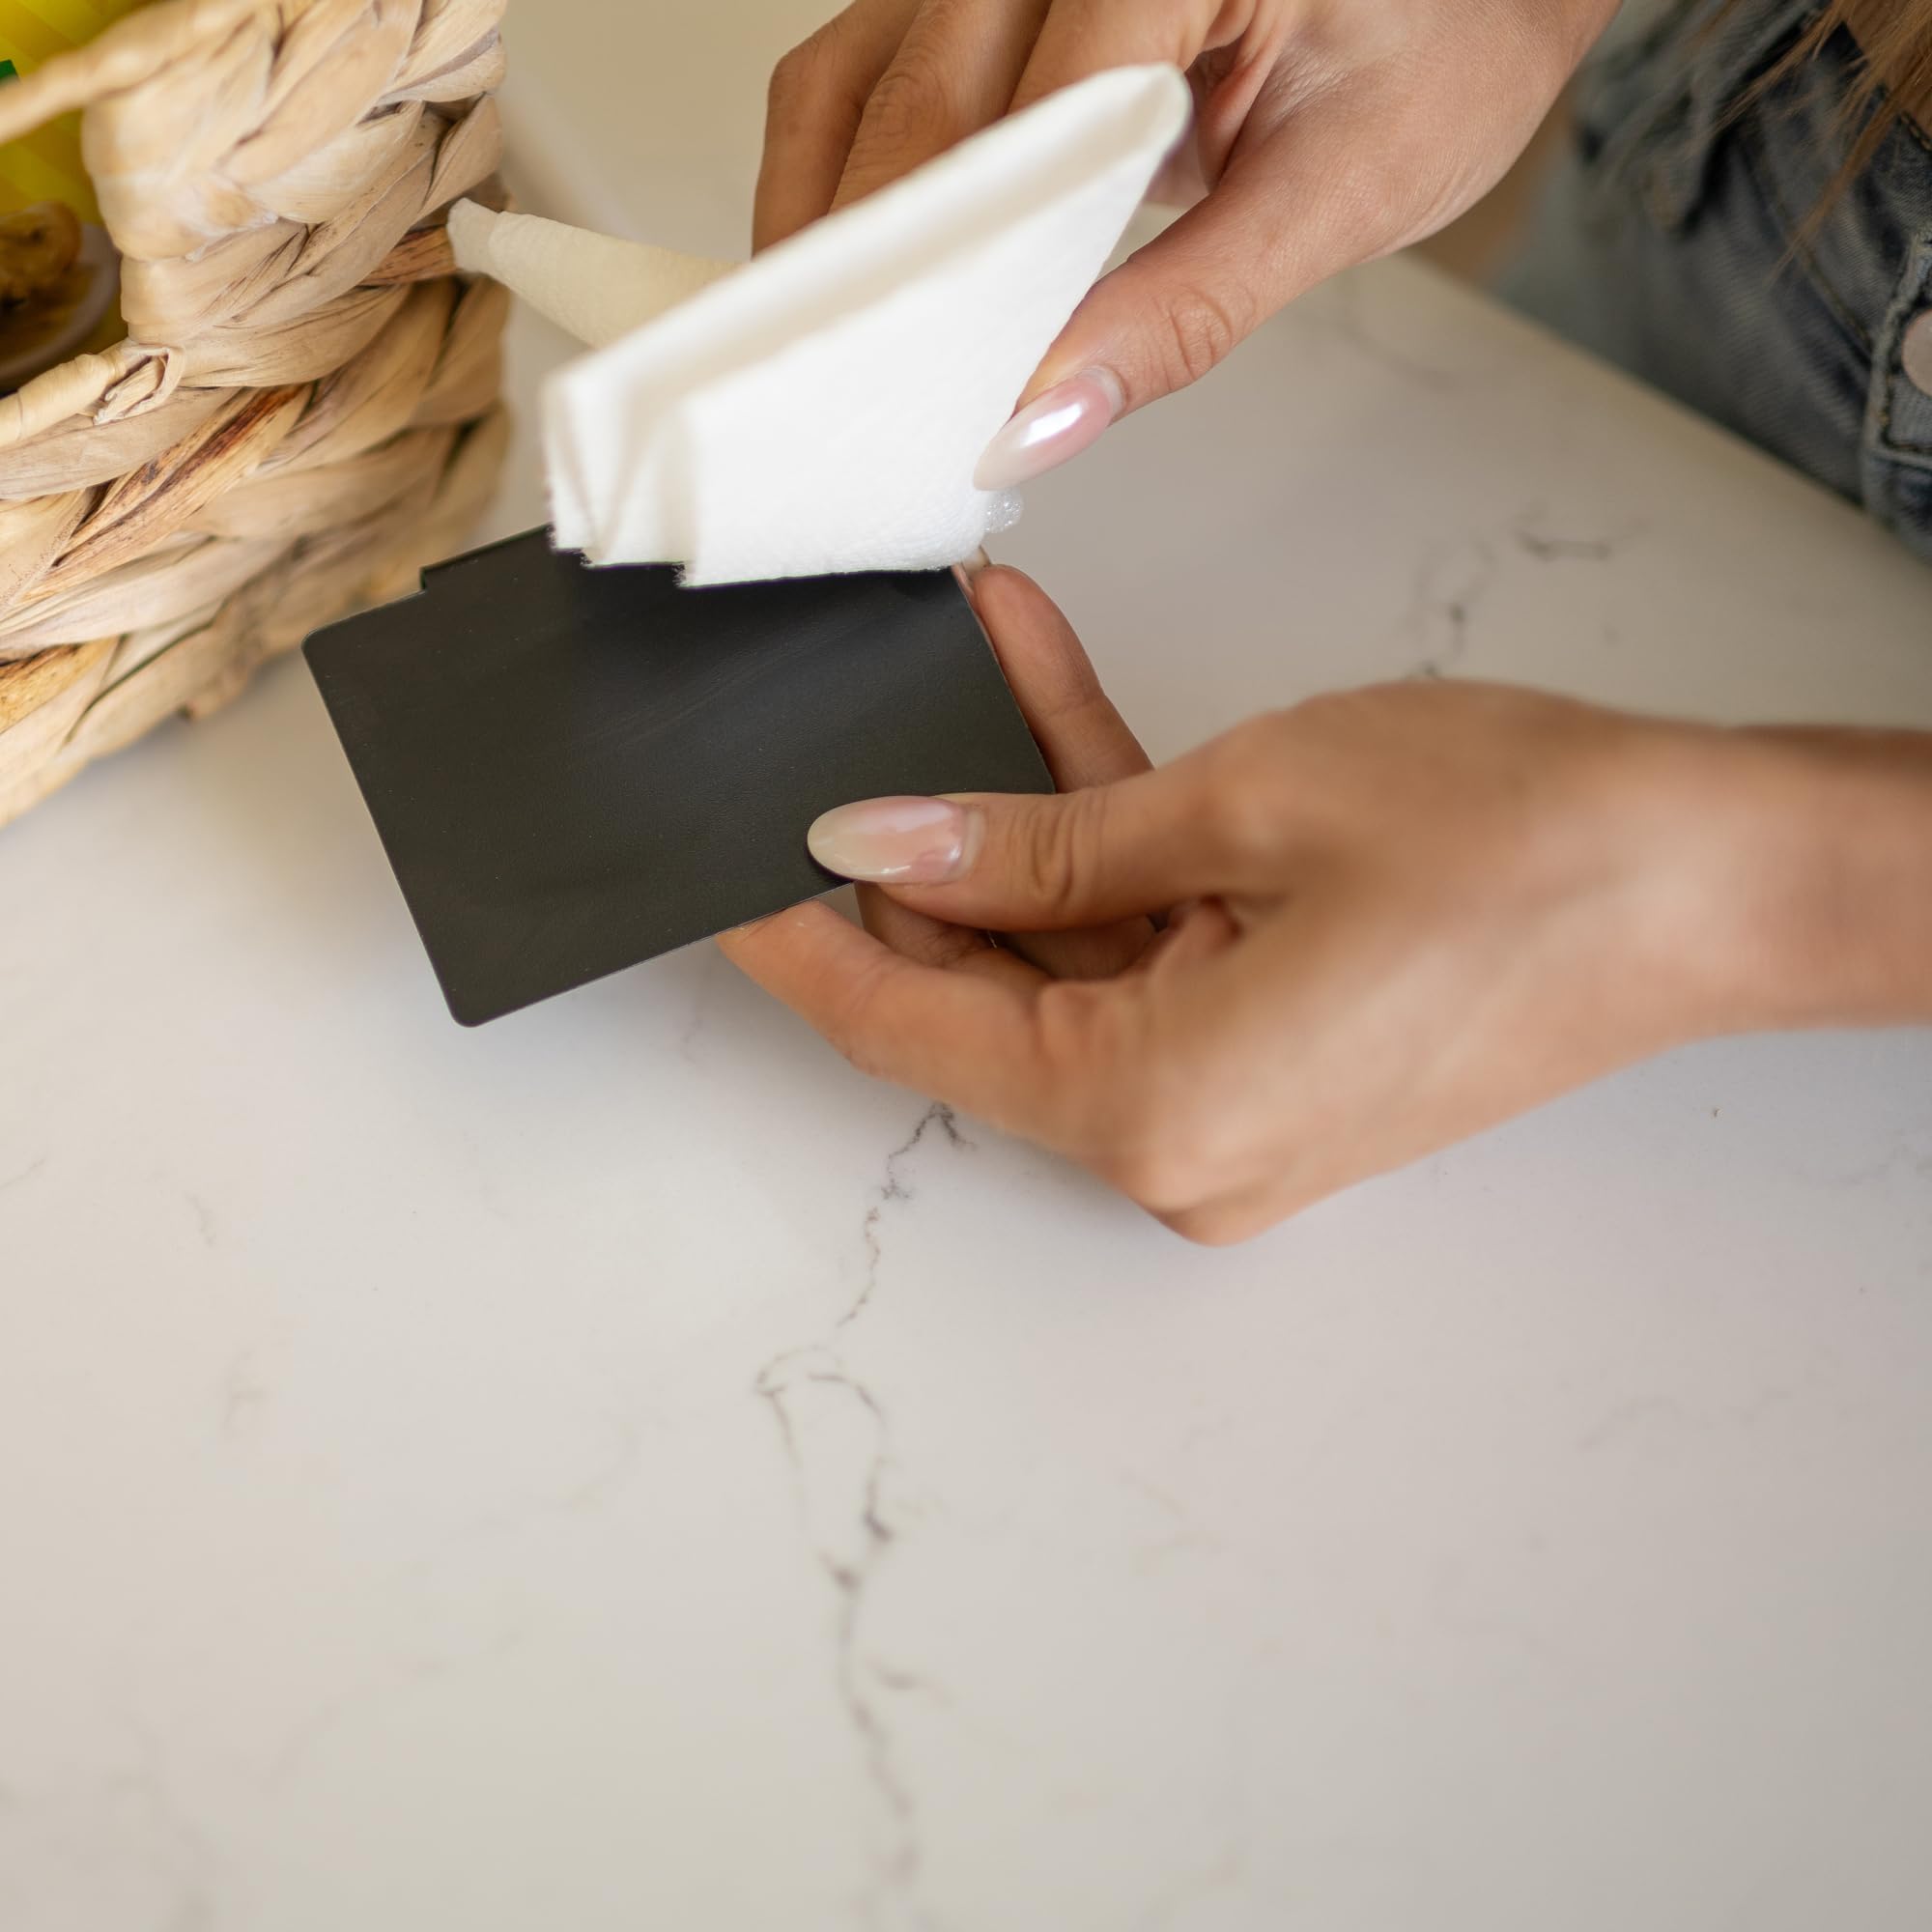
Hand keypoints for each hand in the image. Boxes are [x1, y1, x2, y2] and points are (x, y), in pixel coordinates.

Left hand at [721, 570, 1931, 1242]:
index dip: (797, 946)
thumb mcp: (1233, 807)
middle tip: (825, 741)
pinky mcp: (1272, 1049)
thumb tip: (879, 847)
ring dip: (1010, 826)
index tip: (714, 873)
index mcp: (1154, 1113)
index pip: (905, 1034)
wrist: (1709, 871)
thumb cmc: (1518, 845)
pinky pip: (1145, 947)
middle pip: (975, 1002)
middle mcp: (1181, 1145)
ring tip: (954, 668)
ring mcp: (1229, 1105)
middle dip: (901, 864)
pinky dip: (1102, 845)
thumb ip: (1030, 844)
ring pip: (1059, 960)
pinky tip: (1052, 700)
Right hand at [756, 0, 1617, 482]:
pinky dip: (849, 175)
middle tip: (879, 406)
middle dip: (888, 267)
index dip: (972, 272)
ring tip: (847, 350)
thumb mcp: (1337, 193)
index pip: (1027, 119)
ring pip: (851, 79)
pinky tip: (862, 271)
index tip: (944, 394)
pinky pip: (864, 68)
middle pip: (914, 100)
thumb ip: (1186, 312)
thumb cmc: (1439, 45)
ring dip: (836, 223)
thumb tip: (1045, 415)